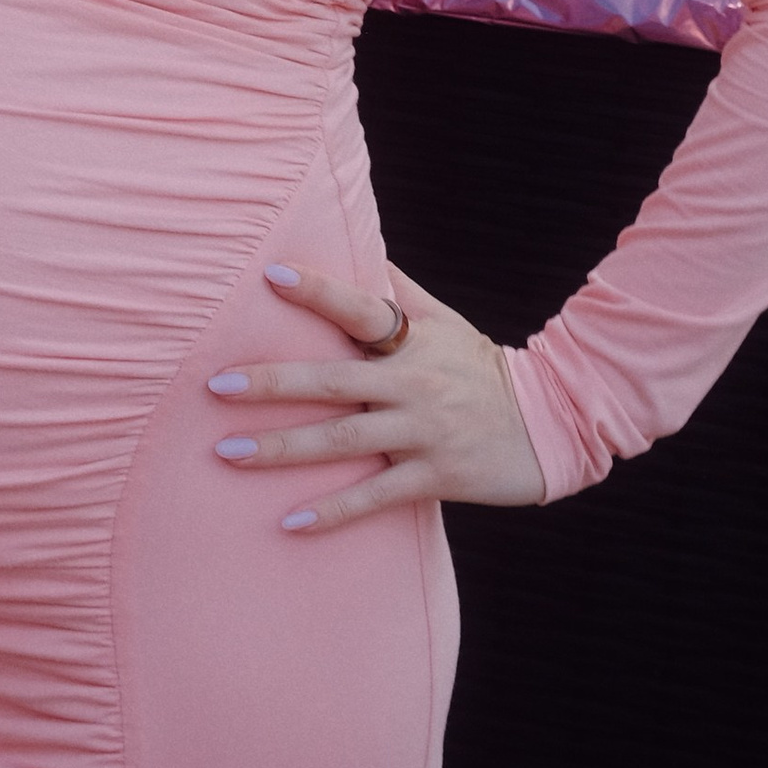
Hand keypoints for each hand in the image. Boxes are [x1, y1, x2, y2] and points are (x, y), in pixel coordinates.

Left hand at [206, 261, 545, 533]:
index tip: (268, 273)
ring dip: (282, 448)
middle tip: (217, 386)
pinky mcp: (435, 476)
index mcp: (413, 340)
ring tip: (227, 453)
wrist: (550, 424)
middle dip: (273, 383)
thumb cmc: (482, 368)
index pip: (360, 308)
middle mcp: (413, 382)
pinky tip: (290, 521)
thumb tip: (358, 246)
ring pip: (342, 440)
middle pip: (333, 380)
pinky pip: (376, 495)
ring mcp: (423, 431)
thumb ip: (399, 291)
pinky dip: (333, 511)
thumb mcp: (446, 322)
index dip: (317, 290)